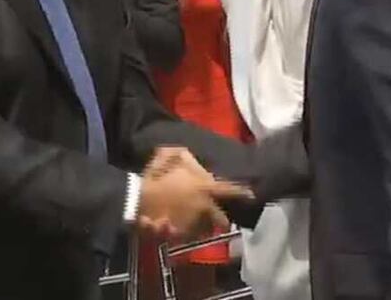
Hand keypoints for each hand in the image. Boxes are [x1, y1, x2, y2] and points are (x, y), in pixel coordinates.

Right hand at [137, 147, 251, 240]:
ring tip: (195, 221)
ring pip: (206, 228)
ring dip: (204, 225)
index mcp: (205, 187)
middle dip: (222, 218)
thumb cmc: (157, 175)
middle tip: (218, 216)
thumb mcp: (172, 155)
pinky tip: (178, 226)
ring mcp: (194, 223)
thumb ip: (189, 158)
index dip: (243, 192)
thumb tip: (196, 162)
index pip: (230, 190)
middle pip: (222, 219)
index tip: (252, 195)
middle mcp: (205, 207)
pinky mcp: (182, 235)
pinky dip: (187, 232)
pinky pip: (189, 236)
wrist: (138, 198)